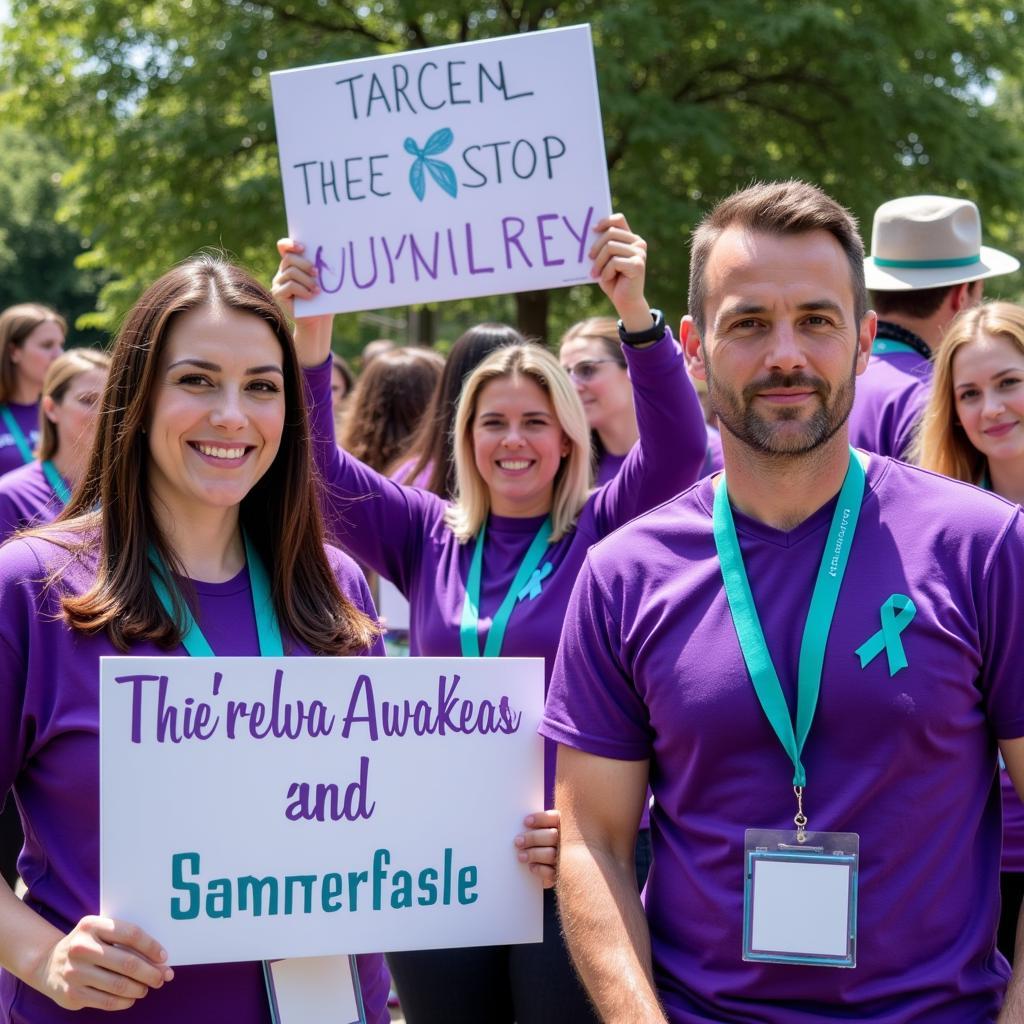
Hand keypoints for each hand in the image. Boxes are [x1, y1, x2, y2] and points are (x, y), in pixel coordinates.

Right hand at [33, 915, 172, 1011]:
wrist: (48, 963)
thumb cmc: (88, 945)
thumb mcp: (101, 933)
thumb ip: (126, 942)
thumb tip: (161, 961)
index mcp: (92, 925)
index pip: (131, 934)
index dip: (151, 947)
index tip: (164, 957)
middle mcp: (80, 947)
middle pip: (127, 962)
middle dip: (150, 972)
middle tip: (162, 977)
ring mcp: (74, 972)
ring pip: (118, 984)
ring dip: (139, 988)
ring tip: (147, 988)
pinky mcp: (71, 994)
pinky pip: (106, 1001)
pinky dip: (124, 1001)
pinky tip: (131, 998)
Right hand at [272, 238, 334, 367]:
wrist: (318, 319)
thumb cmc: (322, 299)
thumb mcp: (322, 281)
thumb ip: (320, 268)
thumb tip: (331, 255)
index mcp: (292, 264)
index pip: (283, 247)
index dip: (290, 244)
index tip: (303, 247)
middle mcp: (282, 271)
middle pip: (289, 259)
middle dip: (305, 264)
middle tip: (317, 273)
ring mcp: (278, 282)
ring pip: (290, 273)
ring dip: (307, 280)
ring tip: (317, 290)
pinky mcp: (278, 294)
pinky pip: (289, 286)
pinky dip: (302, 290)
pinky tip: (311, 296)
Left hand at [514, 809, 559, 888]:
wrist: (554, 868)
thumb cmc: (542, 844)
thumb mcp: (543, 832)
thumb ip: (536, 827)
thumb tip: (517, 823)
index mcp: (563, 826)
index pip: (556, 818)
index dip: (541, 819)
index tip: (525, 822)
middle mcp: (567, 842)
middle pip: (552, 836)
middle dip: (533, 838)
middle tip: (518, 841)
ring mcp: (566, 859)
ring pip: (550, 854)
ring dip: (533, 854)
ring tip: (520, 856)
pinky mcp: (561, 875)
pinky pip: (552, 872)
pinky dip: (540, 869)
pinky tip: (531, 867)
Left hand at [588, 214, 649, 331]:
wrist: (625, 302)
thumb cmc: (613, 280)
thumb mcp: (605, 260)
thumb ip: (602, 247)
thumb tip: (588, 234)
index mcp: (630, 238)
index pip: (618, 220)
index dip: (605, 221)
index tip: (592, 231)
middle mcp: (638, 242)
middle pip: (610, 233)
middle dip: (596, 247)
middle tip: (589, 260)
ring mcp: (640, 253)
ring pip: (610, 247)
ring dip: (599, 263)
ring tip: (596, 274)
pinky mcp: (638, 264)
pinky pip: (614, 262)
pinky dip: (606, 272)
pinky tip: (607, 279)